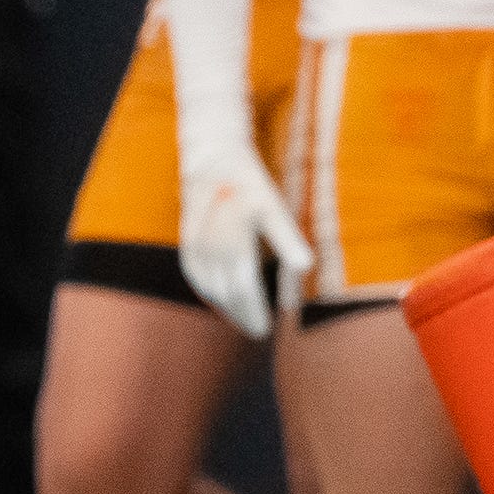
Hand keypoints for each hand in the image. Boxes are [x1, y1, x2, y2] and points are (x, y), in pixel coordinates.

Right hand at [178, 149, 310, 338]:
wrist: (212, 160)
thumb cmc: (250, 184)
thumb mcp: (274, 208)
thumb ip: (288, 240)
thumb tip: (306, 268)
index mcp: (233, 240)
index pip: (244, 289)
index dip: (254, 312)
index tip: (267, 330)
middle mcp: (210, 247)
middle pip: (227, 294)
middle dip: (242, 316)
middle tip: (258, 333)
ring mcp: (194, 247)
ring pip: (210, 289)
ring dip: (226, 309)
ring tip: (243, 321)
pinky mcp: (186, 245)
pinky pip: (198, 278)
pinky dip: (210, 294)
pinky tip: (223, 301)